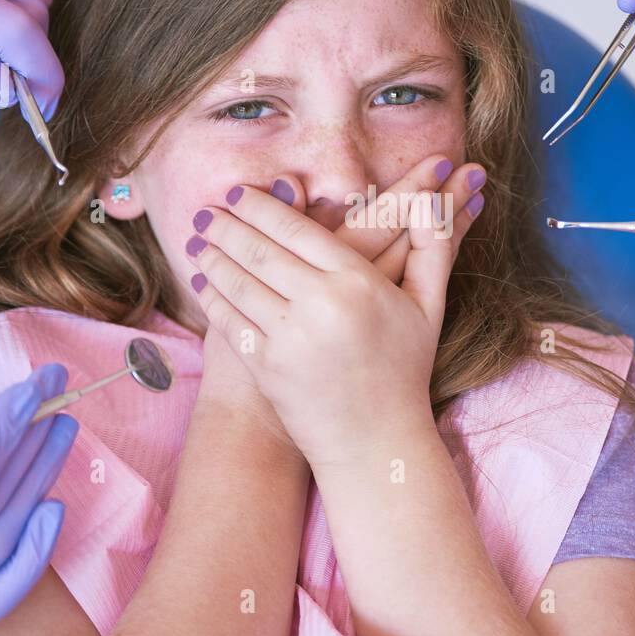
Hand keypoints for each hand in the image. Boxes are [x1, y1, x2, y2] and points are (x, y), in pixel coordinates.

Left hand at [187, 183, 471, 466]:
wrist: (377, 442)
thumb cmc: (405, 369)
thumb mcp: (429, 306)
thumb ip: (433, 247)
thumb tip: (435, 200)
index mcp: (360, 283)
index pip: (297, 230)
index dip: (261, 207)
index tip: (240, 193)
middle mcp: (322, 306)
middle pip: (260, 250)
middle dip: (227, 226)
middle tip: (206, 211)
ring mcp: (291, 339)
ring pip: (238, 282)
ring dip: (212, 256)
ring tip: (199, 240)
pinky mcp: (267, 368)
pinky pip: (229, 321)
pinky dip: (212, 296)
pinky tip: (204, 281)